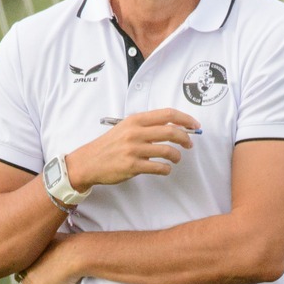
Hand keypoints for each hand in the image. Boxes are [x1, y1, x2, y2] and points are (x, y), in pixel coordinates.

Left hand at [15, 235, 85, 283]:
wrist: (78, 254)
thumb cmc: (73, 244)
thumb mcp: (55, 236)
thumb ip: (48, 240)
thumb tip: (52, 239)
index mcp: (31, 253)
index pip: (22, 262)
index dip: (27, 268)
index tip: (35, 271)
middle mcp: (27, 265)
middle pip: (19, 275)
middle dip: (25, 280)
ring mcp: (31, 279)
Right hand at [64, 108, 200, 188]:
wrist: (89, 161)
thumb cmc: (110, 145)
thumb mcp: (126, 128)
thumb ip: (146, 126)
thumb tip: (172, 127)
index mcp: (135, 120)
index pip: (167, 115)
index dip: (185, 119)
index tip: (195, 125)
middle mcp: (135, 132)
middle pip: (171, 131)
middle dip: (185, 138)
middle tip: (189, 144)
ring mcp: (134, 150)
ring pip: (167, 151)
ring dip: (176, 156)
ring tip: (176, 158)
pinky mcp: (132, 166)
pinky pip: (158, 167)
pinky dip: (166, 169)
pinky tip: (165, 169)